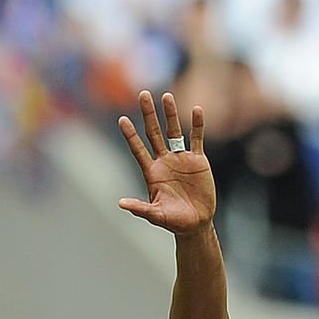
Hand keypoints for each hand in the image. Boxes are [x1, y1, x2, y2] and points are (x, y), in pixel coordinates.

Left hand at [118, 90, 216, 235]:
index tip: (122, 120)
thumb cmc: (174, 221)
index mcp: (152, 172)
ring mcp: (181, 159)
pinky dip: (198, 125)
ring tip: (167, 96)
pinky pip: (197, 139)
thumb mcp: (156, 215)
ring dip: (170, 114)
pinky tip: (197, 110)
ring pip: (174, 131)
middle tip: (143, 95)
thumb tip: (121, 204)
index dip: (131, 136)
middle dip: (148, 115)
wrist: (196, 224)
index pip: (138, 149)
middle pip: (154, 133)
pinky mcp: (198, 161)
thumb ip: (140, 208)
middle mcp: (164, 161)